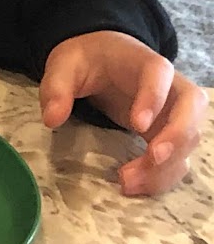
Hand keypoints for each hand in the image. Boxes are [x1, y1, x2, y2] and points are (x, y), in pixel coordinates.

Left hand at [40, 30, 206, 196]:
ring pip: (189, 138)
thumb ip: (56, 88)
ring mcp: (173, 111)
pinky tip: (135, 186)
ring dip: (166, 164)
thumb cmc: (86, 59)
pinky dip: (162, 175)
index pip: (160, 73)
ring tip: (128, 182)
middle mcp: (169, 85)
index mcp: (142, 61)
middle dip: (177, 135)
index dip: (154, 97)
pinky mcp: (168, 134)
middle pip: (192, 106)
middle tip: (152, 158)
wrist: (100, 58)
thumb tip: (51, 119)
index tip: (137, 125)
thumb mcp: (63, 65)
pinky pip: (178, 156)